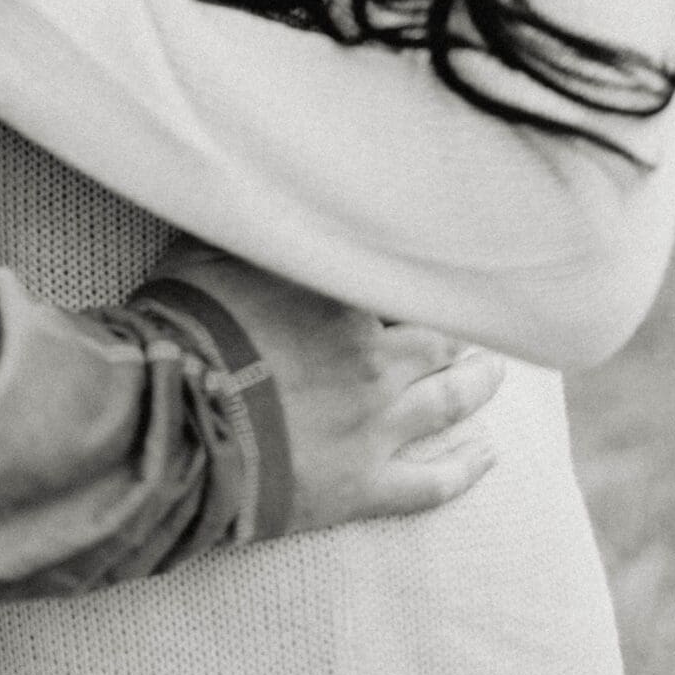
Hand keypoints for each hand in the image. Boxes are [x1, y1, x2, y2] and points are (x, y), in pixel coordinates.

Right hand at [151, 240, 502, 530]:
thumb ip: (244, 228)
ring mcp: (375, 426)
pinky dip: (467, 468)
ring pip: (449, 401)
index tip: (424, 260)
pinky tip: (488, 455)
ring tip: (496, 371)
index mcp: (343, 301)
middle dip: (460, 326)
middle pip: (437, 337)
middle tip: (477, 316)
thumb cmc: (184, 332)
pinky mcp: (364, 487)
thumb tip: (248, 187)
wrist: (178, 428)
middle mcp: (374, 360)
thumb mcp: (204, 255)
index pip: (397, 279)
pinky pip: (433, 482)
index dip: (409, 272)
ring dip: (478, 383)